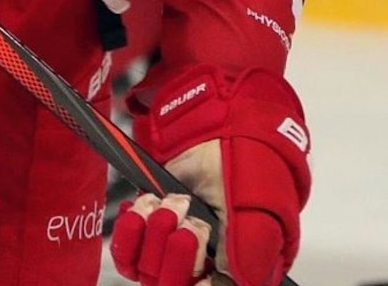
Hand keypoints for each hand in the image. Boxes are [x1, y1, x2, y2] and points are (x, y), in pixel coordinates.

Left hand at [111, 66, 310, 285]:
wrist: (217, 119)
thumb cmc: (246, 159)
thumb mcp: (259, 205)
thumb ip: (254, 250)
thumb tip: (243, 282)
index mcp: (242, 265)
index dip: (199, 284)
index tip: (198, 267)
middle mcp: (209, 262)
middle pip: (174, 285)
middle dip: (176, 253)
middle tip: (186, 217)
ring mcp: (177, 245)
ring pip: (148, 271)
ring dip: (153, 234)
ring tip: (168, 203)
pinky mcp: (151, 228)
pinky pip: (128, 252)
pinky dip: (130, 231)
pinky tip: (140, 209)